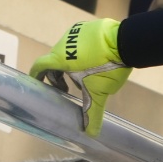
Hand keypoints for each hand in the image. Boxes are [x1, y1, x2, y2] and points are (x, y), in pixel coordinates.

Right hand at [30, 19, 130, 137]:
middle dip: (58, 76)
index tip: (37, 84)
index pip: (39, 66)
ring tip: (84, 76)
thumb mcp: (98, 93)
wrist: (125, 41)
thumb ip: (92, 112)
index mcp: (60, 58)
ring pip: (68, 51)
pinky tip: (95, 60)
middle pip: (54, 61)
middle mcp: (63, 43)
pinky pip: (79, 41)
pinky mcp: (86, 27)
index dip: (36, 75)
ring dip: (71, 65)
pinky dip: (82, 52)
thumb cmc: (107, 68)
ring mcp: (75, 32)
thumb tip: (91, 134)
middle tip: (68, 89)